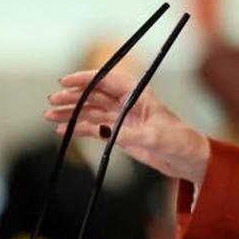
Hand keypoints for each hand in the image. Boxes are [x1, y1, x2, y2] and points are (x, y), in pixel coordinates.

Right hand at [44, 71, 209, 185]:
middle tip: (52, 102)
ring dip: (71, 114)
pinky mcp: (119, 135)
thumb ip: (127, 134)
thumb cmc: (179, 140)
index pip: (106, 80)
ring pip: (91, 112)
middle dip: (72, 97)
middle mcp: (127, 103)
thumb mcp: (155, 137)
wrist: (188, 160)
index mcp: (137, 94)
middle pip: (94, 96)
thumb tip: (101, 131)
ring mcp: (122, 119)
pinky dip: (78, 129)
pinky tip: (63, 130)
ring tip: (50, 116)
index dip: (85, 79)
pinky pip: (95, 129)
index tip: (64, 81)